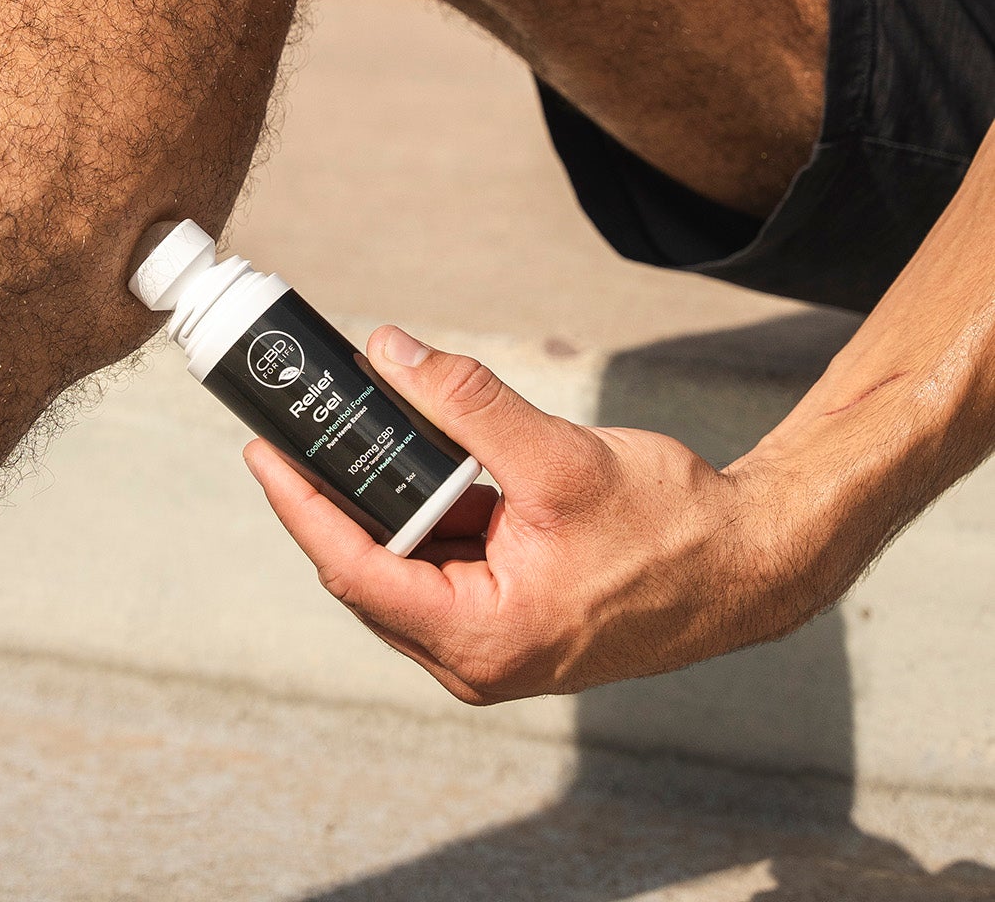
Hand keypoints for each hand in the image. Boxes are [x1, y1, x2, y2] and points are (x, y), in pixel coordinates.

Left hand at [245, 326, 812, 703]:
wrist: (747, 563)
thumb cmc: (670, 527)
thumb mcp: (559, 456)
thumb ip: (468, 405)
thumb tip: (388, 352)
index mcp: (481, 639)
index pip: (353, 568)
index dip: (299, 504)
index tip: (263, 449)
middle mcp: (476, 658)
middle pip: (369, 570)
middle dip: (334, 496)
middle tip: (300, 427)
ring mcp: (493, 644)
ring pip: (404, 566)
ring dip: (383, 501)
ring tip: (355, 430)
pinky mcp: (511, 620)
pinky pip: (443, 564)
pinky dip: (427, 512)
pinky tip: (423, 458)